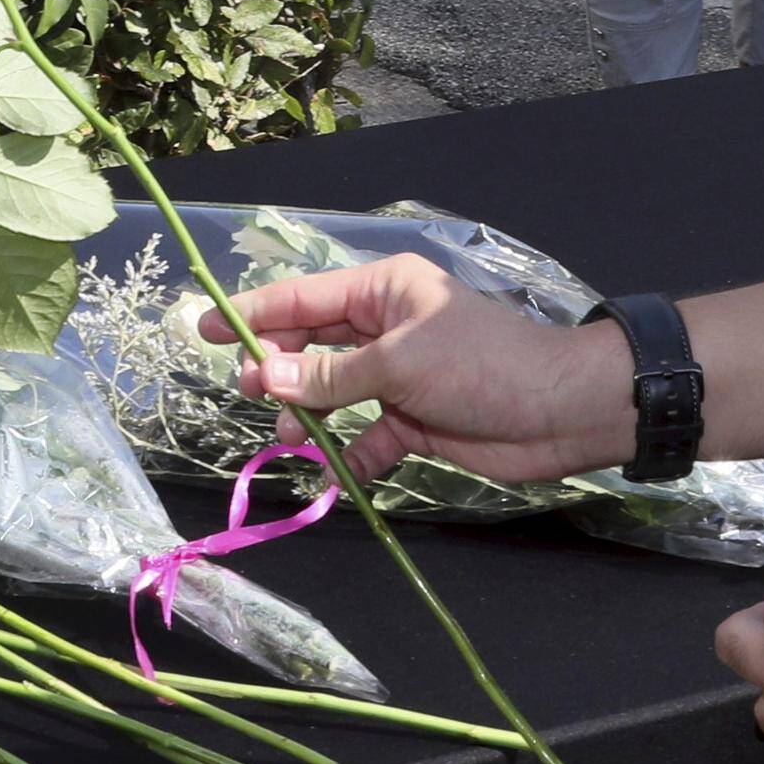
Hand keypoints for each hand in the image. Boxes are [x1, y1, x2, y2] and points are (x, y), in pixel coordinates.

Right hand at [194, 258, 630, 482]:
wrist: (560, 413)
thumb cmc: (483, 367)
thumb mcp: (398, 364)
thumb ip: (330, 374)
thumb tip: (266, 376)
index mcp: (383, 292)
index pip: (303, 299)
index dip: (251, 315)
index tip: (203, 330)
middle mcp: (386, 329)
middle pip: (311, 346)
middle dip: (279, 372)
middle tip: (250, 395)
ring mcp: (399, 377)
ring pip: (332, 394)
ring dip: (310, 417)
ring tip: (293, 440)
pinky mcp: (414, 421)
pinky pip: (366, 436)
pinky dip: (350, 454)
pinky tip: (339, 471)